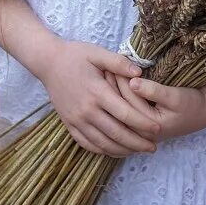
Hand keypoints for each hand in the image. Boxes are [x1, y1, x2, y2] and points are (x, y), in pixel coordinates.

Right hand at [40, 40, 161, 157]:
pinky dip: (103, 150)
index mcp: (97, 92)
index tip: (158, 129)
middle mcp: (87, 110)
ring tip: (137, 151)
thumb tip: (140, 74)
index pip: (125, 114)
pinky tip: (115, 150)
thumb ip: (119, 63)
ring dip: (122, 150)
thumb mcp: (98, 53)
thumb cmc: (76, 55)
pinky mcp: (69, 124)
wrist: (48, 62)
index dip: (143, 123)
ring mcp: (76, 120)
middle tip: (153, 147)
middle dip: (137, 143)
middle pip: (116, 133)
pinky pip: (87, 144)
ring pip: (102, 143)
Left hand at [104, 71, 205, 141]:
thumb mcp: (175, 96)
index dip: (121, 80)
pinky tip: (112, 87)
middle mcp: (141, 131)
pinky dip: (116, 99)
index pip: (128, 100)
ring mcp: (139, 130)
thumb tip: (133, 81)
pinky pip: (123, 112)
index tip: (113, 64)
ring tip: (106, 72)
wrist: (201, 113)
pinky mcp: (139, 125)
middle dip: (113, 86)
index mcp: (149, 126)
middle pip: (120, 106)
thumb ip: (154, 91)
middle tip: (104, 66)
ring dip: (112, 91)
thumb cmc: (190, 103)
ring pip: (119, 109)